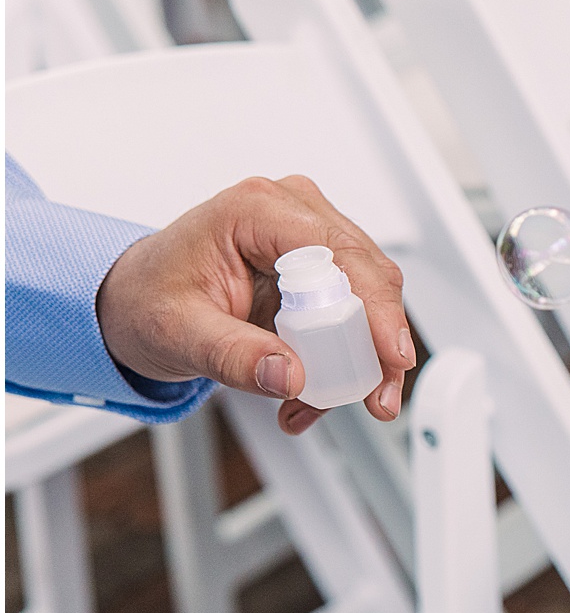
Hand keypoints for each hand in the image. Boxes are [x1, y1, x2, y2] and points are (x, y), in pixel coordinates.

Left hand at [97, 175, 413, 434]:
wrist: (135, 302)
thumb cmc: (147, 300)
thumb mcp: (178, 333)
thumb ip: (233, 355)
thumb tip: (290, 376)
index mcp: (255, 210)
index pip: (339, 253)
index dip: (375, 308)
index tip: (391, 356)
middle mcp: (292, 212)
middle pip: (368, 275)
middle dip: (377, 344)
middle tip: (376, 398)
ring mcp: (310, 237)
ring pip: (369, 297)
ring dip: (359, 358)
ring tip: (320, 403)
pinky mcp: (318, 267)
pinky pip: (353, 312)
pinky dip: (342, 358)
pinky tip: (312, 392)